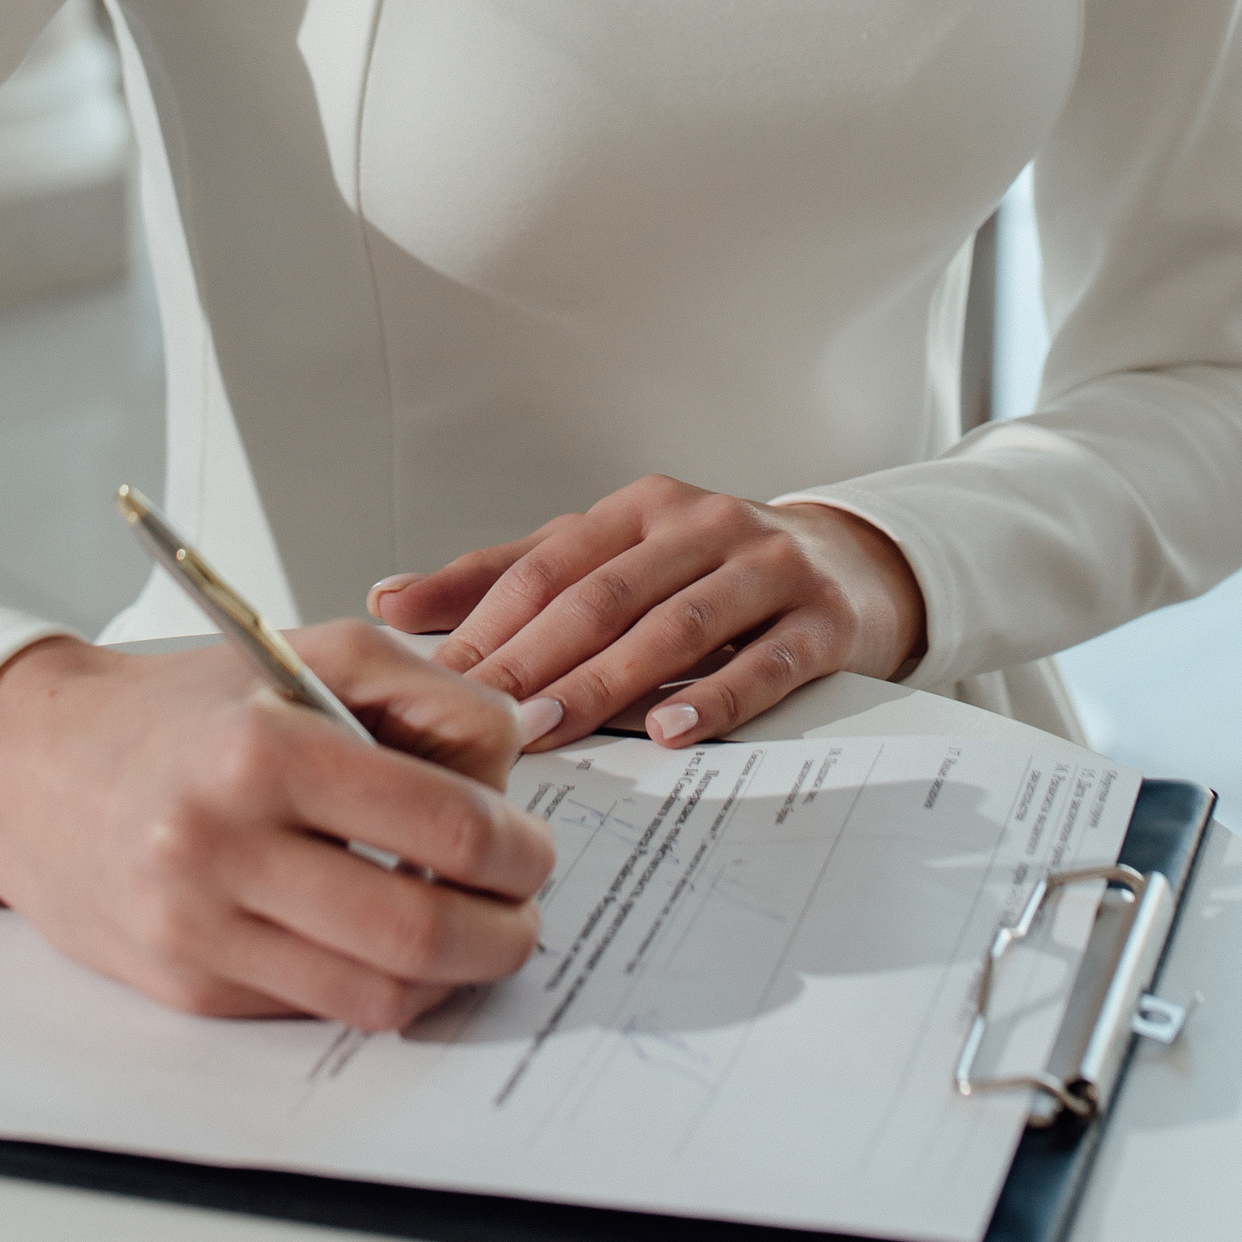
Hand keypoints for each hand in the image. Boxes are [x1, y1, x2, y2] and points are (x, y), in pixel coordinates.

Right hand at [0, 627, 555, 1033]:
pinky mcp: (189, 989)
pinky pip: (321, 1008)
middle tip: (523, 909)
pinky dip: (378, 985)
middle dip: (505, 930)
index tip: (530, 847)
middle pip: (421, 929)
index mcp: (265, 750)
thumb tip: (512, 765)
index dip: (516, 846)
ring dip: (455, 975)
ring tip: (472, 932)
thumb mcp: (309, 653)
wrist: (34, 769)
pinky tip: (389, 943)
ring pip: (379, 994)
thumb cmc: (185, 710)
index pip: (442, 823)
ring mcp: (201, 930)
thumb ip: (426, 693)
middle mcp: (223, 845)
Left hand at [371, 477, 927, 752]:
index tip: (441, 681)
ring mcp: (766, 568)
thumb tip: (390, 598)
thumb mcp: (612, 558)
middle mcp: (702, 525)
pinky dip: (715, 699)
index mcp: (640, 508)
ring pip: (677, 626)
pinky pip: (764, 663)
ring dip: (609, 681)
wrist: (851, 566)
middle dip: (539, 659)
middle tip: (486, 718)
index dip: (492, 621)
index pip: (551, 564)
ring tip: (555, 726)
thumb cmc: (710, 572)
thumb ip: (506, 577)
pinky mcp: (822, 620)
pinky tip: (671, 733)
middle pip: (605, 595)